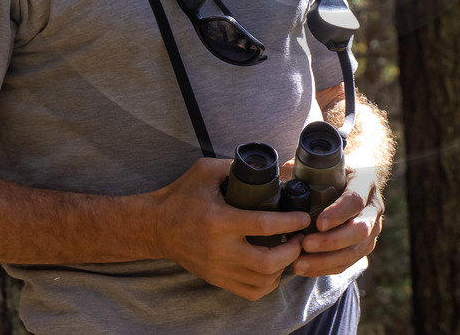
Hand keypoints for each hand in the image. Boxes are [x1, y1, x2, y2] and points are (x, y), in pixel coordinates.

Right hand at [150, 157, 312, 300]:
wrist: (155, 227)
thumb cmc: (181, 197)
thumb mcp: (205, 171)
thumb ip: (233, 167)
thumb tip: (264, 167)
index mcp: (220, 221)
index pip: (264, 225)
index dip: (290, 222)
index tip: (303, 218)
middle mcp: (220, 249)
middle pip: (267, 262)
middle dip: (291, 251)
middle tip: (298, 238)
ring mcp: (218, 268)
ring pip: (261, 281)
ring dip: (282, 268)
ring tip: (288, 251)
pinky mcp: (216, 279)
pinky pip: (250, 292)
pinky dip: (267, 283)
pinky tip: (272, 268)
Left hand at [293, 164, 382, 277]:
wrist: (357, 181)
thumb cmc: (336, 171)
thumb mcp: (324, 164)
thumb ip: (303, 169)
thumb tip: (282, 179)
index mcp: (364, 182)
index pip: (355, 200)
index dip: (338, 213)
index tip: (318, 222)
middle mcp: (373, 208)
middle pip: (360, 230)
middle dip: (331, 241)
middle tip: (305, 244)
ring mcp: (372, 229)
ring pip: (355, 251)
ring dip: (326, 260)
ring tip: (299, 263)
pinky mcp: (365, 246)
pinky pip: (348, 263)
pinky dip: (326, 268)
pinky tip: (306, 268)